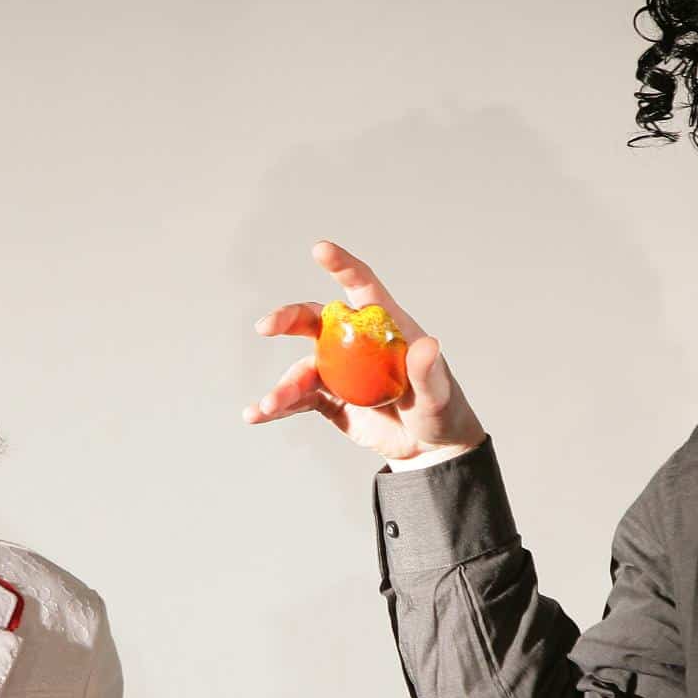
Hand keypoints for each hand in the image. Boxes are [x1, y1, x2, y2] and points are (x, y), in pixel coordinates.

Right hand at [244, 240, 487, 469]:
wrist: (428, 448)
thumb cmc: (442, 411)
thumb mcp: (439, 394)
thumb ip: (429, 372)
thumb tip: (427, 346)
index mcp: (384, 329)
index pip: (362, 289)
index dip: (342, 268)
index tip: (320, 249)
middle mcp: (354, 344)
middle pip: (315, 320)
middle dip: (289, 319)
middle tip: (267, 326)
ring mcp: (338, 372)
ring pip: (302, 369)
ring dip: (283, 386)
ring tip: (269, 405)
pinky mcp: (328, 400)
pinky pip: (297, 399)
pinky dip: (276, 407)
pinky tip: (256, 415)